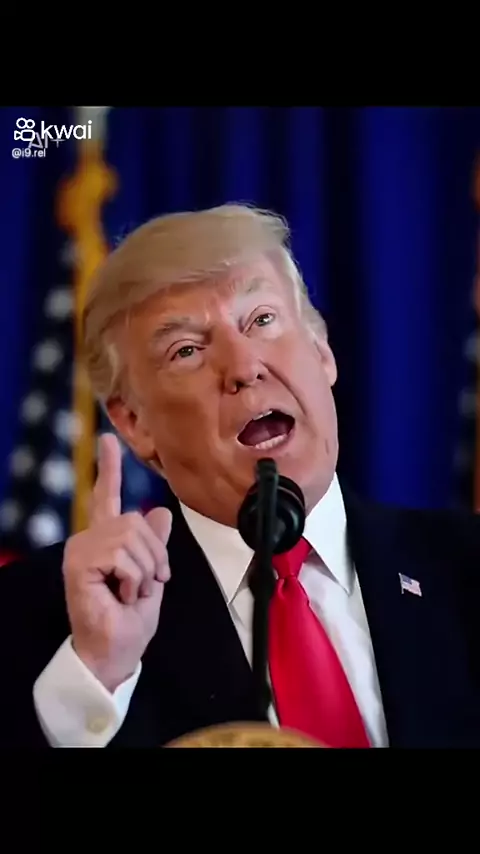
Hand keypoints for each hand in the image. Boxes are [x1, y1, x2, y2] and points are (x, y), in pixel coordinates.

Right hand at [62, 433, 171, 691]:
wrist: (116, 652)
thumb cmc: (130, 622)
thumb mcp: (152, 576)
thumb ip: (154, 545)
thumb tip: (160, 512)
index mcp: (107, 540)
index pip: (106, 496)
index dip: (109, 468)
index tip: (108, 440)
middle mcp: (90, 539)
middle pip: (136, 520)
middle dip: (155, 555)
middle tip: (149, 583)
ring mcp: (81, 549)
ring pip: (132, 537)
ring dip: (146, 570)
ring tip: (133, 592)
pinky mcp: (80, 563)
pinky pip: (123, 555)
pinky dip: (134, 578)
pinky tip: (122, 595)